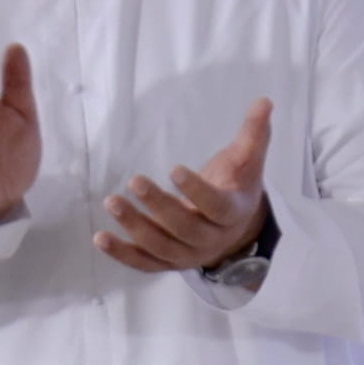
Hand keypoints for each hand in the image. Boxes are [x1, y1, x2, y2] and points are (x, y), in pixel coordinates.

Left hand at [92, 97, 275, 274]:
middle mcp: (211, 239)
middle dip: (159, 206)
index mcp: (233, 213)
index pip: (216, 207)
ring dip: (135, 227)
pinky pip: (144, 263)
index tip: (173, 168)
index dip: (196, 191)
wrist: (232, 229)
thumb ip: (253, 133)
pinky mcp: (167, 263)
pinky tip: (100, 237)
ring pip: (161, 247)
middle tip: (134, 181)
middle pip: (185, 229)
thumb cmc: (234, 187)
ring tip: (112, 202)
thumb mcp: (247, 161)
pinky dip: (122, 254)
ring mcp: (188, 255)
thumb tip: (264, 101)